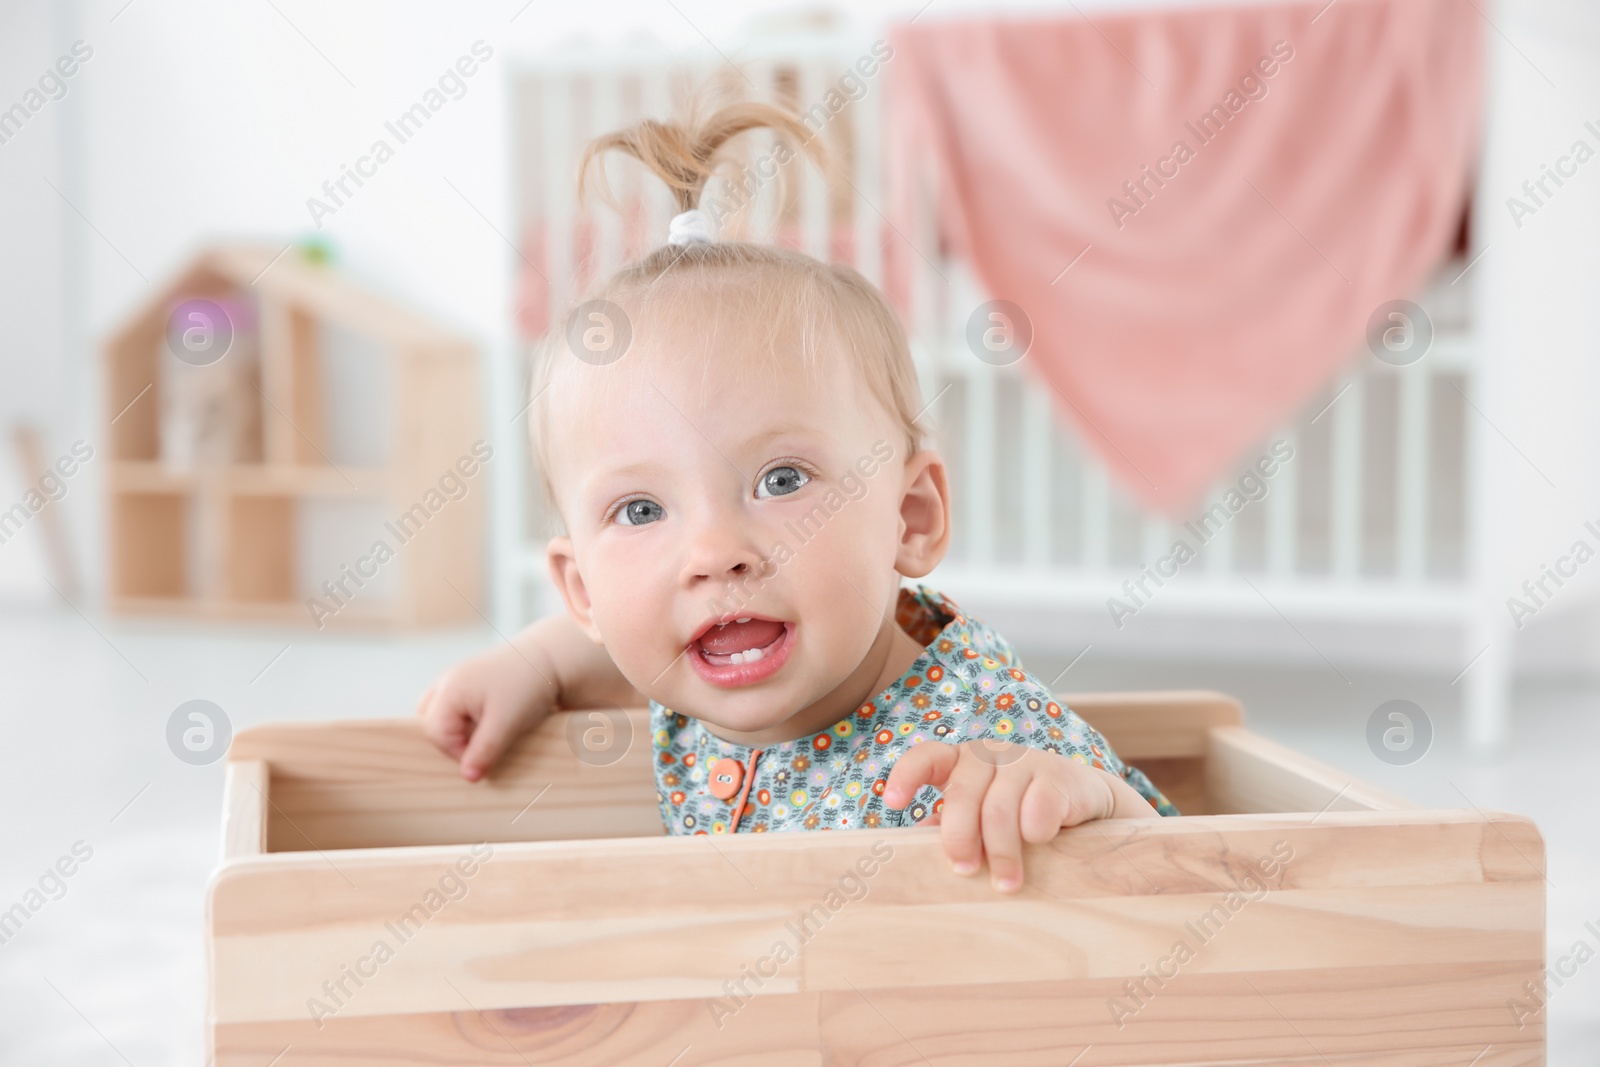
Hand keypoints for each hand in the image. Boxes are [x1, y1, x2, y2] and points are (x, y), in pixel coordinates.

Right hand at [415, 640, 558, 781]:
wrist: (548, 658)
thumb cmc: (527, 687)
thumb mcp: (507, 722)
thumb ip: (484, 750)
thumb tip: (468, 778)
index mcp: (450, 689)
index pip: (436, 734)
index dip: (457, 752)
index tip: (486, 755)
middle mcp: (446, 682)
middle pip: (431, 724)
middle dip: (453, 741)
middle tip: (483, 744)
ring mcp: (454, 680)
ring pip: (438, 716)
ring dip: (455, 732)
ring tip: (483, 734)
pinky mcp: (466, 683)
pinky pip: (450, 708)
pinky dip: (461, 721)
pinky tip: (484, 723)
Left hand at [882, 740, 1158, 892]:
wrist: (1085, 802)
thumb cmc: (1020, 813)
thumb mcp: (982, 818)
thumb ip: (950, 827)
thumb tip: (914, 850)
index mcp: (961, 762)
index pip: (926, 757)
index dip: (906, 777)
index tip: (892, 804)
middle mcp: (989, 754)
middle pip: (962, 794)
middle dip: (960, 837)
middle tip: (963, 871)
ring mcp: (1024, 760)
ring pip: (999, 808)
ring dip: (1001, 852)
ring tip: (1007, 884)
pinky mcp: (1059, 775)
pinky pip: (1039, 808)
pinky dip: (1036, 832)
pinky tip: (1040, 843)